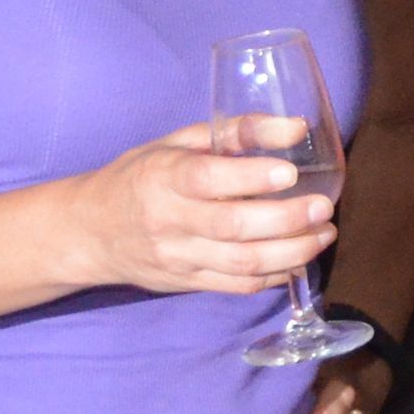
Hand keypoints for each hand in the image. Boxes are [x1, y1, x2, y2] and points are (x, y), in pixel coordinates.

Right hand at [69, 120, 334, 296]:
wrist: (90, 232)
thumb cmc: (142, 175)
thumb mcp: (180, 142)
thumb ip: (239, 131)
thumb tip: (299, 127)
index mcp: (163, 178)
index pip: (206, 180)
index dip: (251, 177)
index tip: (290, 173)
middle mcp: (169, 221)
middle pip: (233, 227)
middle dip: (287, 220)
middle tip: (324, 208)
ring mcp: (178, 258)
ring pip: (241, 263)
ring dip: (292, 252)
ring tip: (324, 234)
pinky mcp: (186, 283)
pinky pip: (236, 286)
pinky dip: (274, 276)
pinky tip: (301, 260)